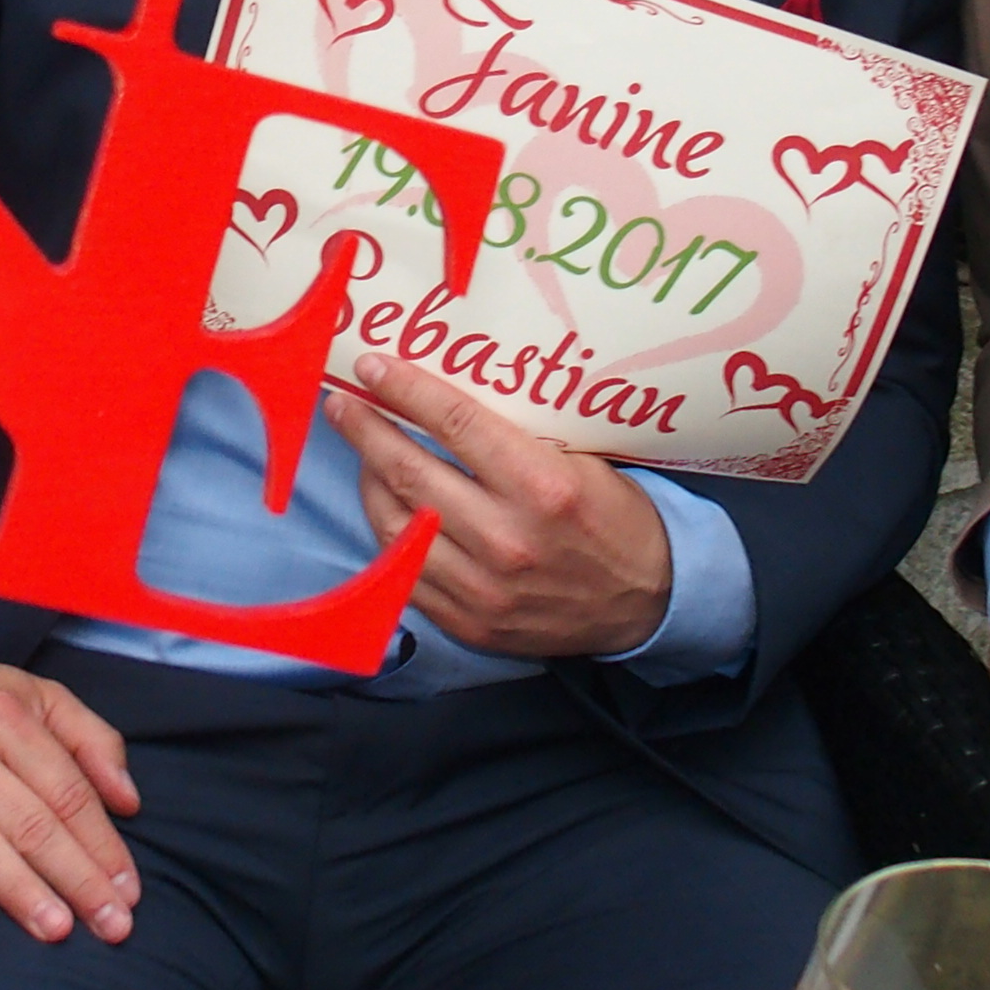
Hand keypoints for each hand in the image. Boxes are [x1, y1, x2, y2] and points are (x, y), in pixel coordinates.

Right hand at [0, 662, 140, 944]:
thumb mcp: (37, 698)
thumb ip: (93, 741)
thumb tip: (129, 803)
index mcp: (4, 713)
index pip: (66, 790)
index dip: (102, 843)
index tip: (129, 890)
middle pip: (29, 821)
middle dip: (77, 877)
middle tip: (112, 926)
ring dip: (15, 887)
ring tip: (56, 928)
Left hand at [323, 354, 672, 658]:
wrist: (648, 603)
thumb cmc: (615, 519)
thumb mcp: (584, 461)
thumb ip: (517, 437)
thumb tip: (445, 397)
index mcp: (542, 486)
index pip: (453, 423)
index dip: (404, 389)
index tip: (371, 367)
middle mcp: (507, 539)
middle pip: (409, 472)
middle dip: (366, 430)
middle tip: (341, 404)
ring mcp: (484, 588)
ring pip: (396, 526)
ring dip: (370, 483)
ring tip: (364, 456)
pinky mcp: (471, 622)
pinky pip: (406, 575)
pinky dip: (390, 536)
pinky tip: (387, 509)